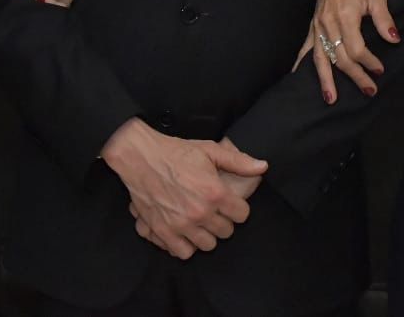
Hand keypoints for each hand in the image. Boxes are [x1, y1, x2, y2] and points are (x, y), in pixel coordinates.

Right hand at [102, 120, 266, 259]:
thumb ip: (238, 161)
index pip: (242, 215)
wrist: (141, 157)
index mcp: (215, 192)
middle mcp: (200, 212)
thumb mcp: (210, 150)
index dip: (237, 208)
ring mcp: (181, 224)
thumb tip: (263, 167)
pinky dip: (187, 245)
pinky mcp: (164, 231)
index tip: (229, 203)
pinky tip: (185, 232)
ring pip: (208, 245)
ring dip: (206, 234)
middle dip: (223, 221)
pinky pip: (184, 252)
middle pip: (226, 232)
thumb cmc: (176, 152)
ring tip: (200, 221)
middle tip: (214, 210)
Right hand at [294, 0, 398, 103]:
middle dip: (355, 76)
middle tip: (369, 90)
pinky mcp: (313, 24)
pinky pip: (305, 47)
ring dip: (325, 79)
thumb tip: (393, 39)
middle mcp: (328, 23)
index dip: (369, 62)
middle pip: (340, 57)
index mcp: (345, 16)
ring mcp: (318, 25)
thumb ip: (383, 18)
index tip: (380, 70)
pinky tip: (297, 76)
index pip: (356, 48)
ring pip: (320, 58)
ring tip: (331, 98)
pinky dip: (300, 62)